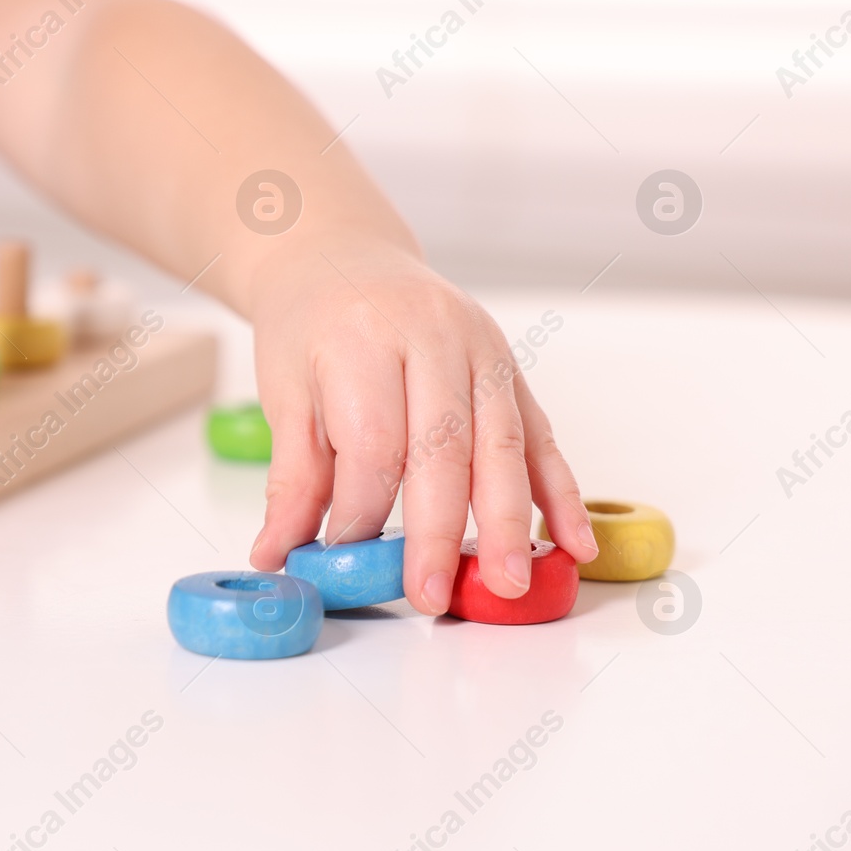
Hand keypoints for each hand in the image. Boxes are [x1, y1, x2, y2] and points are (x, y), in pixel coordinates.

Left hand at [244, 238, 597, 614]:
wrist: (341, 255)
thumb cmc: (308, 327)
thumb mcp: (285, 391)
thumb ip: (292, 478)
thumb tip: (275, 553)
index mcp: (365, 339)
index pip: (374, 442)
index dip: (361, 511)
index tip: (346, 563)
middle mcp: (433, 337)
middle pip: (444, 446)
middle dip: (440, 530)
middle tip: (432, 595)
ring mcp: (481, 348)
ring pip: (501, 443)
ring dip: (510, 521)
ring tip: (509, 584)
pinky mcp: (509, 366)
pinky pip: (538, 434)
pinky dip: (558, 491)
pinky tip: (574, 542)